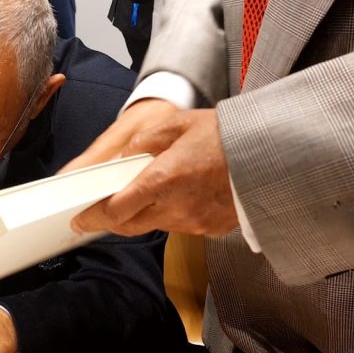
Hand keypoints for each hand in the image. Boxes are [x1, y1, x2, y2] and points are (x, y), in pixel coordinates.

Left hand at [65, 103, 237, 235]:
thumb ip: (146, 140)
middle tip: (98, 215)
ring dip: (145, 214)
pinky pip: (183, 225)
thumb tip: (125, 155)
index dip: (93, 217)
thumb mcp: (180, 123)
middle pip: (130, 226)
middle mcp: (176, 208)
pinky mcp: (212, 229)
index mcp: (163, 180)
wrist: (273, 156)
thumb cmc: (228, 135)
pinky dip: (175, 214)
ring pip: (156, 225)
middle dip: (111, 221)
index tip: (80, 219)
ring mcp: (195, 222)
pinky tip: (184, 195)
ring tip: (149, 192)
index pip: (116, 210)